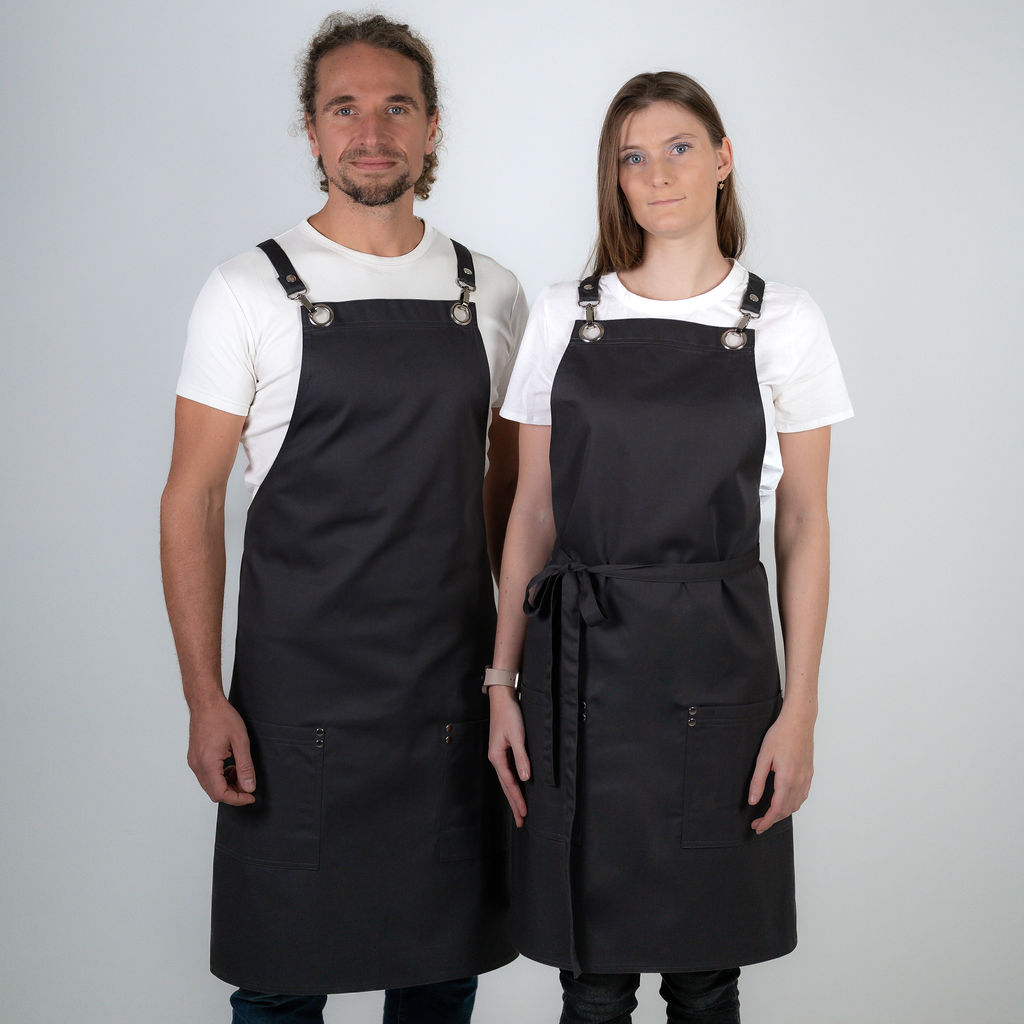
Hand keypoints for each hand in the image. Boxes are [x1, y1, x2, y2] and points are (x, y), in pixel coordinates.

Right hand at [187, 698, 255, 804]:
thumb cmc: (222, 717)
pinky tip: (230, 765)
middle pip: (214, 792)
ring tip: (240, 772)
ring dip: (226, 784)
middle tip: (248, 784)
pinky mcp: (194, 758)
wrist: (206, 703)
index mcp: (208, 763)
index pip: (221, 793)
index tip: (250, 796)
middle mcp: (197, 765)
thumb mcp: (240, 741)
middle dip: (233, 792)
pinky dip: (219, 777)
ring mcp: (194, 762)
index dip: (237, 799)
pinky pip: (206, 776)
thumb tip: (249, 786)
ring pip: (209, 785)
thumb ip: (245, 766)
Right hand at [487, 687, 529, 827]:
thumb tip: (525, 778)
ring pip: (507, 780)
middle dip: (514, 804)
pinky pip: (509, 772)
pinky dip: (514, 784)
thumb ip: (521, 757)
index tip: (524, 814)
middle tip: (521, 822)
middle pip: (506, 786)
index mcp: (497, 757)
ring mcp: (499, 755)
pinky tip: (519, 788)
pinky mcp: (503, 750)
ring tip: (520, 811)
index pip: (510, 784)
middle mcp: (496, 758)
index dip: (517, 800)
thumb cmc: (510, 715)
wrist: (502, 698)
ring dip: (513, 796)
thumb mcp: (517, 736)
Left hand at [748, 706, 813, 834]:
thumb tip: (752, 801)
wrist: (799, 722)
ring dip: (782, 814)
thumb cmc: (780, 735)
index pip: (776, 809)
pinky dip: (792, 805)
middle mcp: (799, 782)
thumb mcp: (763, 757)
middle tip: (758, 824)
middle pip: (786, 810)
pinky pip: (802, 796)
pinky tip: (784, 803)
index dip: (766, 821)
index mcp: (786, 779)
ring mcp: (806, 779)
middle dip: (772, 820)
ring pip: (796, 805)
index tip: (757, 827)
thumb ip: (757, 781)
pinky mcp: (809, 774)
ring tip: (769, 816)